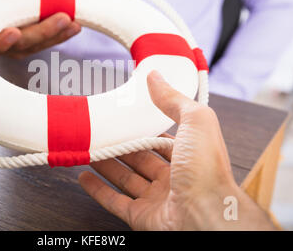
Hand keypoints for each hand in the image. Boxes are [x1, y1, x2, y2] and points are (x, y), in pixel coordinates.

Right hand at [0, 0, 80, 58]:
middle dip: (42, 32)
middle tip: (62, 19)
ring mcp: (17, 46)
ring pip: (36, 45)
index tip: (14, 32)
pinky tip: (75, 26)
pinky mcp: (34, 44)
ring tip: (73, 23)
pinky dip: (62, 35)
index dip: (2, 40)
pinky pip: (47, 43)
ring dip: (57, 35)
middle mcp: (0, 41)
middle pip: (20, 44)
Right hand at [79, 71, 275, 230]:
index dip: (143, 128)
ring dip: (106, 165)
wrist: (208, 216)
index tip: (124, 117)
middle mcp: (174, 178)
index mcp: (188, 155)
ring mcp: (157, 199)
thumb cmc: (206, 169)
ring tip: (89, 150)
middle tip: (100, 132)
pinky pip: (115, 202)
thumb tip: (155, 76)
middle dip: (121, 145)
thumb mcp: (195, 121)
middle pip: (140, 159)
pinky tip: (84, 177)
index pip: (161, 139)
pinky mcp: (142, 217)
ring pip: (126, 179)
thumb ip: (174, 100)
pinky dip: (98, 190)